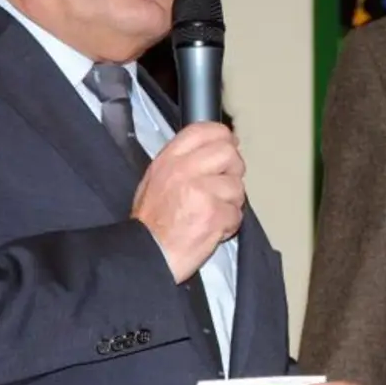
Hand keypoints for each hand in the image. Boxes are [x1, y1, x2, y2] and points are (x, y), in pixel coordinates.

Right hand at [131, 122, 244, 282]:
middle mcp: (184, 170)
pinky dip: (229, 224)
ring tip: (212, 213)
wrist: (148, 254)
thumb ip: (183, 161)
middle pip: (229, 154)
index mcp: (169, 159)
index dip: (223, 136)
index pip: (203, 130)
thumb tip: (214, 149)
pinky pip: (237, 214)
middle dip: (233, 171)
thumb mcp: (156, 179)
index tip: (228, 145)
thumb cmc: (152, 222)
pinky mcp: (214, 214)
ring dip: (231, 203)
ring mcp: (200, 191)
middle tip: (224, 186)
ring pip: (237, 186)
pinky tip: (213, 229)